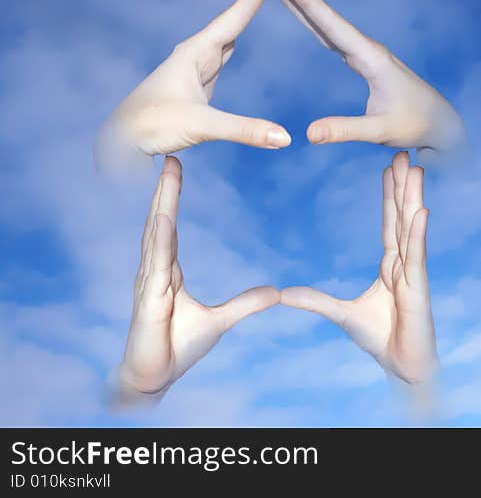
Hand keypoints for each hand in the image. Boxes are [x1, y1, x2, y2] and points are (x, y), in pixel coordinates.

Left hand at [95, 0, 290, 174]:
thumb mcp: (201, 125)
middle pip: (230, 18)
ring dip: (241, 15)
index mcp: (194, 53)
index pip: (233, 18)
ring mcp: (195, 70)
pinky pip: (221, 54)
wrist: (119, 142)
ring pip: (225, 34)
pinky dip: (234, 39)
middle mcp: (195, 55)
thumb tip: (284, 137)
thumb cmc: (151, 126)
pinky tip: (234, 40)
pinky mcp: (197, 86)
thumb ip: (244, 129)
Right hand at [112, 156, 279, 406]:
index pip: (171, 226)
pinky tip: (163, 217)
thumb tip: (275, 291)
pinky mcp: (149, 298)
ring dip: (162, 203)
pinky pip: (156, 262)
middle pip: (161, 222)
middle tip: (170, 158)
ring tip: (167, 174)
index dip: (172, 198)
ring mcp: (149, 282)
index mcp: (169, 272)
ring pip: (156, 234)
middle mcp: (156, 271)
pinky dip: (159, 238)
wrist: (155, 377)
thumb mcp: (221, 322)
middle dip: (165, 190)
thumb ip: (246, 304)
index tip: (175, 170)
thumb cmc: (177, 348)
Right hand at [272, 0, 465, 158]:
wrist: (442, 124)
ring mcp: (366, 53)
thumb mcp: (379, 130)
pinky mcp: (364, 60)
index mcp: (373, 59)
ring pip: (328, 24)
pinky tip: (301, 11)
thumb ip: (344, 130)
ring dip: (304, 3)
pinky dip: (314, 21)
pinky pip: (333, 36)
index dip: (308, 3)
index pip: (334, 27)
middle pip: (327, 17)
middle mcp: (368, 49)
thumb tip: (308, 134)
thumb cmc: (416, 125)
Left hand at [281, 151, 437, 387]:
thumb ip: (315, 301)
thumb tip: (283, 293)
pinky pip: (417, 254)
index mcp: (390, 266)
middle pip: (402, 217)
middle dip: (403, 186)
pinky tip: (421, 209)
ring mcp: (413, 273)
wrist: (402, 365)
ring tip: (416, 169)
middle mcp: (404, 263)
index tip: (388, 169)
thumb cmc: (380, 339)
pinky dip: (419, 231)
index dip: (388, 196)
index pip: (389, 224)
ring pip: (412, 228)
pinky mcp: (418, 287)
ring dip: (413, 198)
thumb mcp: (341, 315)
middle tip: (405, 154)